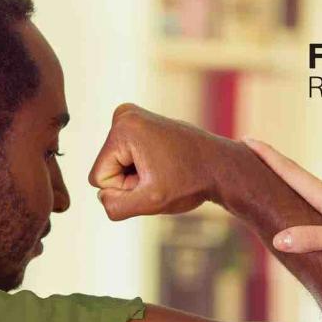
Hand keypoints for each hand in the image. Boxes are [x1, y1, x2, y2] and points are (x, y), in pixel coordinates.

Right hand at [89, 104, 221, 219]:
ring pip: (117, 165)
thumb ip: (117, 206)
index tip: (154, 180)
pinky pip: (128, 158)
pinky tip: (166, 163)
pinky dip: (145, 167)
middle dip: (132, 181)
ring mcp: (133, 116)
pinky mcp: (141, 123)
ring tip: (165, 169)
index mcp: (123, 128)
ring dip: (139, 176)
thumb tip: (102, 197)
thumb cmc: (191, 182)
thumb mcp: (152, 202)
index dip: (127, 189)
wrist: (221, 166)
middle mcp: (124, 115)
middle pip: (107, 169)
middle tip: (162, 176)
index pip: (100, 178)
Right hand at [244, 138, 321, 262]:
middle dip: (271, 170)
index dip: (267, 156)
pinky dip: (307, 208)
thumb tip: (278, 239)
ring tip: (266, 188)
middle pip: (296, 180)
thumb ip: (314, 239)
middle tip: (247, 162)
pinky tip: (305, 218)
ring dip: (288, 190)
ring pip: (310, 196)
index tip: (246, 139)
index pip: (291, 172)